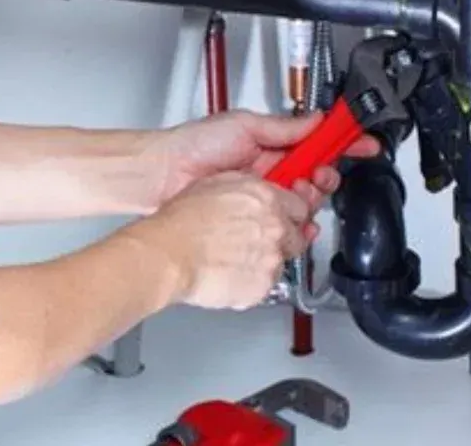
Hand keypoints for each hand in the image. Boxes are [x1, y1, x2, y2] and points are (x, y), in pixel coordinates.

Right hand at [120, 172, 313, 310]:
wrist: (169, 255)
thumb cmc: (182, 221)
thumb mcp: (215, 184)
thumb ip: (249, 188)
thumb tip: (260, 192)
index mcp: (267, 199)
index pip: (302, 205)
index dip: (290, 213)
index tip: (285, 216)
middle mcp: (276, 228)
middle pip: (298, 235)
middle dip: (282, 238)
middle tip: (255, 240)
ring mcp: (272, 259)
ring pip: (282, 261)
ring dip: (266, 260)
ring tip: (235, 258)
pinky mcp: (263, 287)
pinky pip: (266, 284)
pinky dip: (253, 280)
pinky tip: (230, 272)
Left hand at [151, 110, 378, 222]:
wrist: (163, 176)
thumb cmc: (193, 145)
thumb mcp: (244, 125)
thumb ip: (284, 126)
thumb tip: (317, 119)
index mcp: (272, 144)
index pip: (317, 142)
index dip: (343, 143)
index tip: (364, 143)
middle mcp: (271, 170)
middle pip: (318, 175)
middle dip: (326, 175)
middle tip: (316, 175)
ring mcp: (263, 194)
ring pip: (306, 201)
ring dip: (309, 198)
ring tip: (295, 192)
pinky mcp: (255, 217)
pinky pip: (286, 223)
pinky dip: (297, 223)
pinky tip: (295, 220)